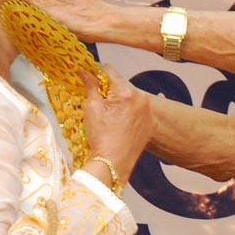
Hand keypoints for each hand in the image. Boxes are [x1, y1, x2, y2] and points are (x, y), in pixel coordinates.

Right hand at [80, 66, 153, 184]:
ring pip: (130, 97)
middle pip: (121, 85)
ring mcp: (148, 112)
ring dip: (119, 100)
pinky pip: (138, 110)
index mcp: (127, 92)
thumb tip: (84, 71)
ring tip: (107, 113)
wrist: (113, 163)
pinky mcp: (150, 123)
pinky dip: (128, 111)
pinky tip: (117, 122)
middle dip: (108, 88)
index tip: (89, 74)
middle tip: (96, 97)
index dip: (97, 72)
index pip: (110, 71)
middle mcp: (142, 99)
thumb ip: (90, 86)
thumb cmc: (101, 137)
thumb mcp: (92, 108)